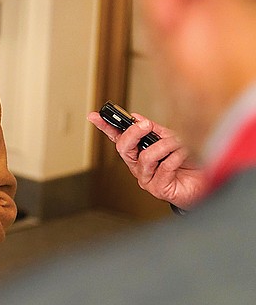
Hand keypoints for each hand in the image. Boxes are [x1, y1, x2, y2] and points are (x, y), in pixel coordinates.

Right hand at [88, 111, 205, 208]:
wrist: (209, 182)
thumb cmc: (190, 163)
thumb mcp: (171, 140)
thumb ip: (155, 131)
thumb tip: (138, 118)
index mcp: (139, 152)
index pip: (117, 138)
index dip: (104, 127)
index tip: (94, 116)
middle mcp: (139, 166)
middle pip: (123, 148)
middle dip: (133, 133)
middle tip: (146, 124)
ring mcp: (146, 178)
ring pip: (145, 157)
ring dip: (165, 145)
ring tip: (178, 143)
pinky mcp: (158, 188)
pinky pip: (164, 167)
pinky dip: (176, 156)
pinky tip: (184, 154)